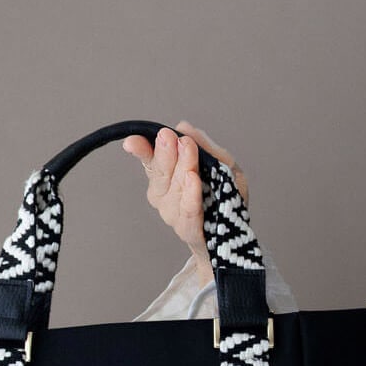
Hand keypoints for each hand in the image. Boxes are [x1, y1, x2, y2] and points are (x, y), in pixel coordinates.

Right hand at [122, 120, 249, 288]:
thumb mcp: (222, 165)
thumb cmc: (224, 198)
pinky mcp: (188, 229)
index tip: (132, 142)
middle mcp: (164, 194)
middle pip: (160, 172)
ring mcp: (172, 213)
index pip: (150, 160)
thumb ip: (205, 147)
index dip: (140, 150)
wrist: (232, 237)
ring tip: (187, 148)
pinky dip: (190, 194)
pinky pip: (187, 210)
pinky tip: (192, 179)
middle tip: (168, 136)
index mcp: (167, 175)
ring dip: (181, 166)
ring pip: (174, 188)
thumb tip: (184, 127)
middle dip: (164, 152)